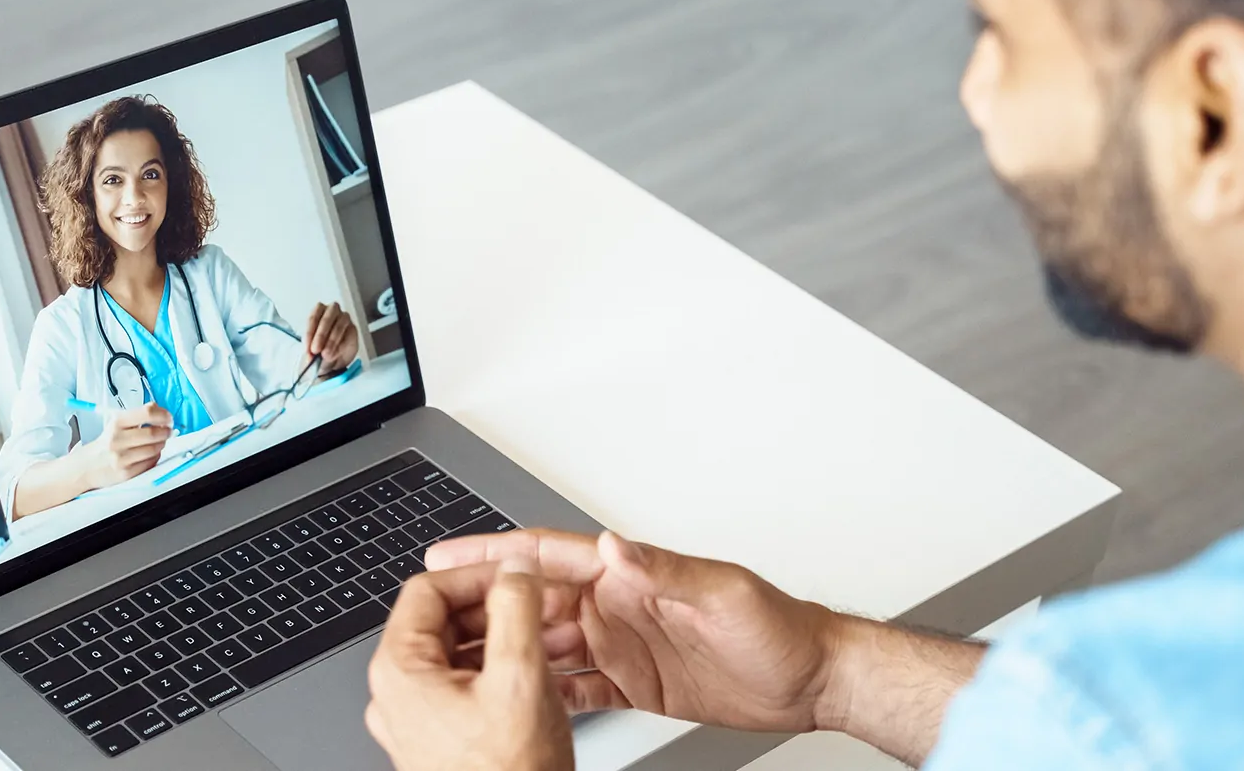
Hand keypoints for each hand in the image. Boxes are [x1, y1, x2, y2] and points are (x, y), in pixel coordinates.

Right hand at [82, 403, 172, 489]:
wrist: (87, 466)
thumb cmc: (107, 443)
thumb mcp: (117, 424)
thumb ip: (138, 416)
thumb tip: (161, 411)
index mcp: (117, 423)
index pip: (147, 413)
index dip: (163, 414)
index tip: (168, 417)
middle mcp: (117, 440)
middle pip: (154, 433)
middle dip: (166, 432)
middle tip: (168, 431)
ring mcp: (121, 458)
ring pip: (155, 449)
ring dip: (161, 445)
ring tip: (158, 443)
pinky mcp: (126, 473)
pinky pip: (151, 463)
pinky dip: (155, 457)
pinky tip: (149, 454)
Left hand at [304, 301, 358, 376]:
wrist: (335, 355)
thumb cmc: (321, 344)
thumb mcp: (312, 348)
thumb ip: (311, 350)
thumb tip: (311, 357)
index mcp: (319, 310)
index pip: (313, 318)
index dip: (309, 333)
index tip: (308, 348)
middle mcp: (332, 310)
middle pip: (326, 319)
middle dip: (320, 336)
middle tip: (316, 350)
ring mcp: (344, 318)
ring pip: (338, 327)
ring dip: (331, 342)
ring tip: (326, 355)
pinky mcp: (353, 329)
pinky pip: (348, 336)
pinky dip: (340, 347)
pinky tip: (334, 354)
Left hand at [366, 558, 573, 770]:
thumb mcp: (520, 677)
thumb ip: (516, 609)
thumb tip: (515, 570)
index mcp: (400, 671)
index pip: (428, 589)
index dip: (479, 573)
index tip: (517, 573)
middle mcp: (399, 695)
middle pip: (444, 621)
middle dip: (499, 607)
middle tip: (542, 604)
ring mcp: (419, 722)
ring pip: (460, 654)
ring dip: (507, 638)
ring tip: (553, 638)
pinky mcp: (442, 742)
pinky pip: (468, 688)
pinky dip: (503, 671)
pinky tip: (543, 674)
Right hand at [425, 529, 840, 733]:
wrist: (811, 679)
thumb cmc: (778, 628)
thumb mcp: (722, 593)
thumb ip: (665, 569)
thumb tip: (612, 545)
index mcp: (629, 576)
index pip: (549, 557)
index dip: (495, 553)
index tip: (448, 553)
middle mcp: (618, 605)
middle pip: (532, 601)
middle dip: (482, 603)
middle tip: (433, 614)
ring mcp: (621, 645)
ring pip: (544, 644)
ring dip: (502, 648)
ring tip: (456, 657)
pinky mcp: (632, 683)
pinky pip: (573, 686)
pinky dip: (540, 690)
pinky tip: (511, 698)